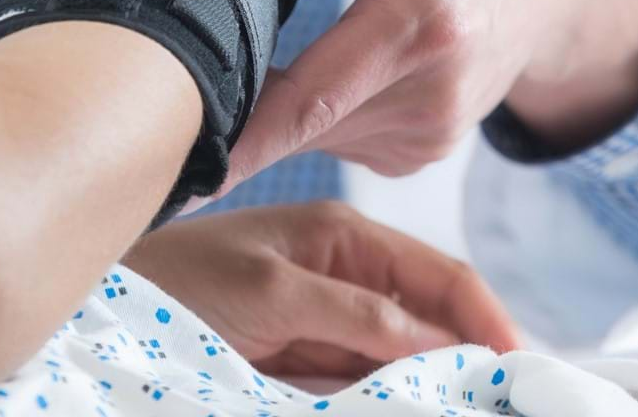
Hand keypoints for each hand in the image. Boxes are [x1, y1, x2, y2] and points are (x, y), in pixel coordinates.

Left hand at [126, 203, 520, 377]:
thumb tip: (437, 342)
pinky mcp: (309, 365)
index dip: (488, 319)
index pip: (440, 276)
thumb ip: (354, 312)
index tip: (523, 369)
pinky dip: (390, 404)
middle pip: (432, 324)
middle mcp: (348, 277)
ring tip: (473, 409)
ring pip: (405, 364)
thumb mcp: (269, 291)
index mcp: (345, 237)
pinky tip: (408, 409)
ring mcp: (330, 324)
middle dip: (471, 363)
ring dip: (434, 391)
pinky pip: (366, 390)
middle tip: (508, 406)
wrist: (114, 308)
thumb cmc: (182, 279)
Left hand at [184, 0, 637, 183]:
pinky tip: (282, 71)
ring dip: (259, 109)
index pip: (309, 97)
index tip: (161, 166)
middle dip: (221, 112)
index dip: (234, 138)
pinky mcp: (422, 150)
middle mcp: (434, 93)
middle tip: (143, 100)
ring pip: (309, 136)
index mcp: (423, 17)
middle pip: (296, 123)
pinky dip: (298, 113)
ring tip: (207, 64)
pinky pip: (334, 139)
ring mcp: (431, 133)